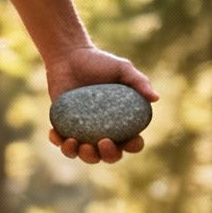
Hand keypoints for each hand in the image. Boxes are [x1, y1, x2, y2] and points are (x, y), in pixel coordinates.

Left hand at [44, 47, 157, 164]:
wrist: (69, 57)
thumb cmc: (99, 62)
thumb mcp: (122, 68)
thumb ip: (139, 81)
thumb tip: (155, 98)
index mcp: (122, 121)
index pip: (132, 141)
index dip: (132, 146)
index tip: (127, 140)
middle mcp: (105, 130)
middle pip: (109, 155)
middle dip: (108, 155)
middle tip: (102, 142)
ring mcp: (84, 131)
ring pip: (85, 155)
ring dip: (83, 155)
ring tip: (76, 143)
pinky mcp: (65, 127)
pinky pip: (63, 143)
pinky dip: (59, 143)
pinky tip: (56, 134)